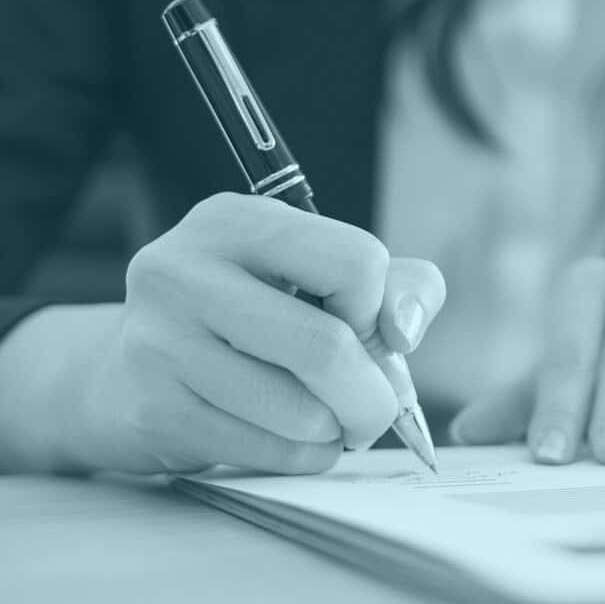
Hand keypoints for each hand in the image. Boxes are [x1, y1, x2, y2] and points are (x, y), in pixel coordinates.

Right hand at [1, 194, 444, 474]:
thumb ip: (396, 284)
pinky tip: (295, 439)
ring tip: (331, 420)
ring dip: (338, 430)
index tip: (366, 328)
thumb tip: (405, 329)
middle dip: (374, 395)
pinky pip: (267, 452)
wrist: (126, 372)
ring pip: (301, 410)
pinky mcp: (153, 407)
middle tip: (378, 407)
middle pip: (328, 347)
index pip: (355, 262)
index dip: (378, 309)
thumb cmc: (251, 313)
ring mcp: (161, 340)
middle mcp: (186, 269)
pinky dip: (304, 457)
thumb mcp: (320, 273)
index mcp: (236, 220)